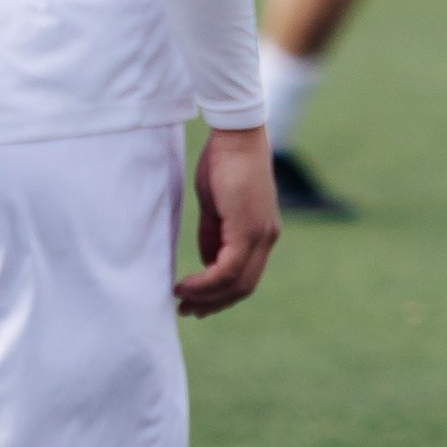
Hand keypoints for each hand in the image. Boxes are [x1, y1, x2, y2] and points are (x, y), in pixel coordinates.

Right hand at [175, 126, 280, 317]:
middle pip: (243, 287)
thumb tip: (207, 263)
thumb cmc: (223, 163)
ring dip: (206, 297)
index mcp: (261, 233)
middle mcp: (267, 238)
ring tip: (180, 299)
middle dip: (213, 303)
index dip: (221, 295)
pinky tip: (186, 285)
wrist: (235, 135)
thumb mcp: (215, 207)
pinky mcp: (249, 229)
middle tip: (187, 311)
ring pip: (237, 283)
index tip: (196, 303)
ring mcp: (261, 235)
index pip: (245, 276)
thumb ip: (213, 235)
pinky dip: (206, 283)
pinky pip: (228, 269)